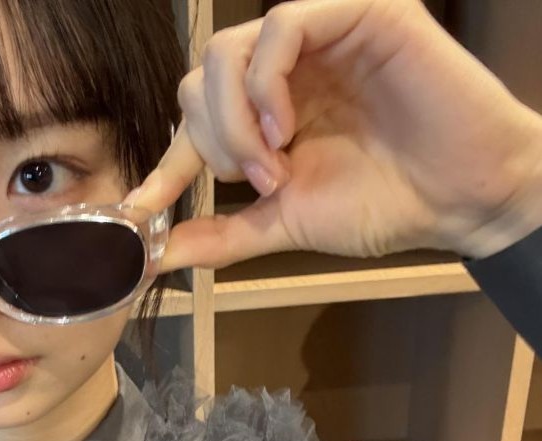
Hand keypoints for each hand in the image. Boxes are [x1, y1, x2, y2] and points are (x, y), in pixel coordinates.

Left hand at [130, 0, 541, 269]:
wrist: (459, 200)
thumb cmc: (382, 205)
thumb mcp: (285, 221)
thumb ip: (223, 233)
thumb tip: (157, 256)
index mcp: (265, 111)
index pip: (193, 120)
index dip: (165, 164)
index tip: (142, 210)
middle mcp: (285, 70)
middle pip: (200, 79)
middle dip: (211, 140)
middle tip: (255, 182)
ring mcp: (320, 38)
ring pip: (230, 50)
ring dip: (234, 118)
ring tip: (273, 164)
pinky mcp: (359, 14)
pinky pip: (285, 26)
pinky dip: (267, 84)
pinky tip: (287, 130)